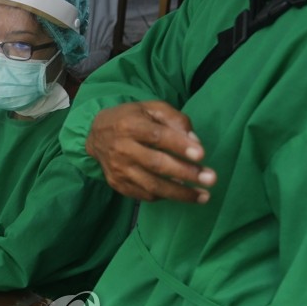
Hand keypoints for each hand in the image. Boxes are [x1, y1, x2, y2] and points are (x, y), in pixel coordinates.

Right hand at [86, 101, 214, 202]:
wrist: (95, 134)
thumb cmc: (130, 118)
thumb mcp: (151, 108)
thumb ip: (175, 119)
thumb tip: (195, 142)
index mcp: (129, 125)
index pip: (157, 136)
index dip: (180, 146)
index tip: (202, 155)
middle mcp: (121, 148)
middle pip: (155, 164)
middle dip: (185, 173)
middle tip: (211, 179)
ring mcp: (118, 169)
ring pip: (151, 185)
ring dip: (180, 193)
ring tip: (204, 196)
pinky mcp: (117, 184)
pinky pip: (144, 195)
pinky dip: (165, 196)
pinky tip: (181, 194)